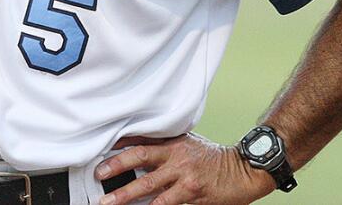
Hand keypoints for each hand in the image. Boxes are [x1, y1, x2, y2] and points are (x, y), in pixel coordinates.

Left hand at [95, 132, 275, 204]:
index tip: (99, 153)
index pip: (142, 143)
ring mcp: (185, 178)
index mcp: (174, 144)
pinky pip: (168, 204)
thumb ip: (164, 146)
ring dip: (127, 196)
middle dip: (117, 170)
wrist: (244, 169)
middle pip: (141, 162)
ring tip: (109, 203)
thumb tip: (135, 148)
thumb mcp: (188, 143)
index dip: (120, 148)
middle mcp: (177, 158)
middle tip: (97, 177)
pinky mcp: (193, 195)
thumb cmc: (213, 157)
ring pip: (151, 188)